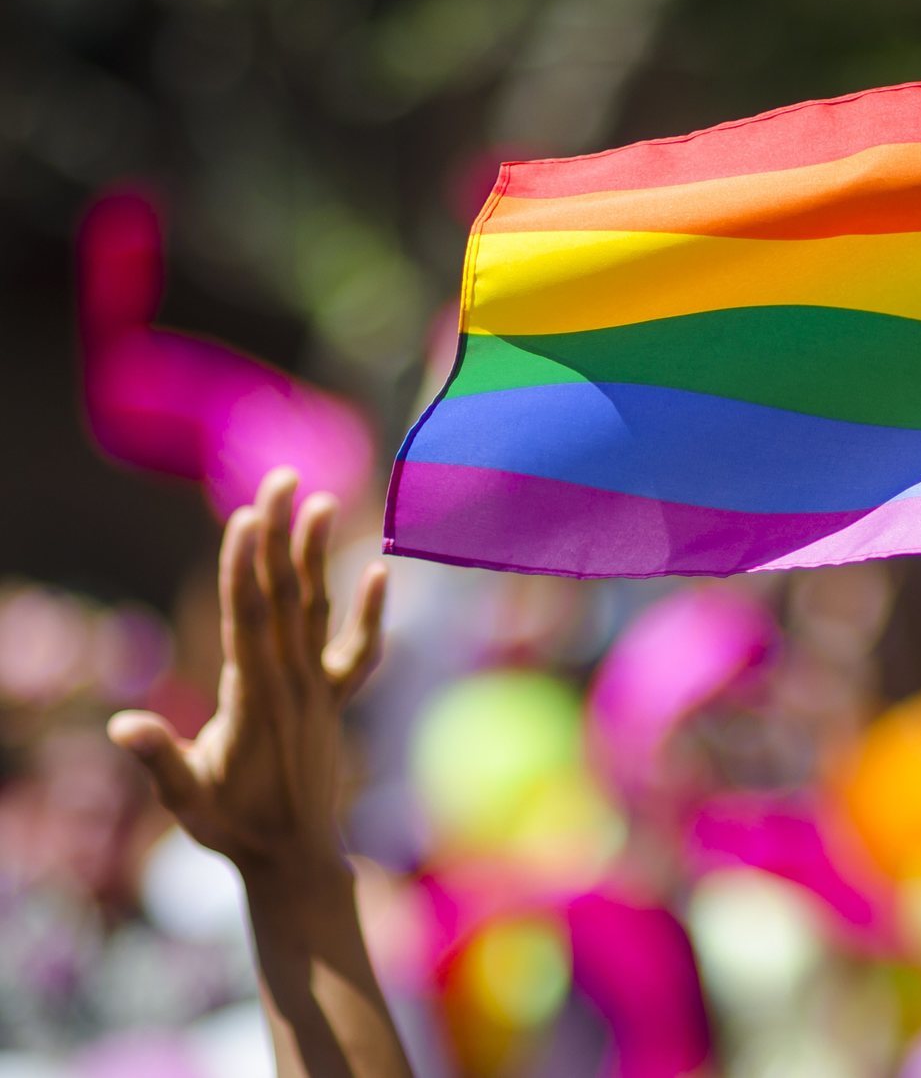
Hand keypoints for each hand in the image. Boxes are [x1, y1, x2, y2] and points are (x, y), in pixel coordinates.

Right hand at [109, 468, 386, 876]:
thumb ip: (161, 761)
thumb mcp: (188, 800)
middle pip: (284, 596)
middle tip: (279, 478)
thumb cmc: (233, 828)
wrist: (297, 857)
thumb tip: (124, 726)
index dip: (246, 567)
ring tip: (322, 500)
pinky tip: (382, 571)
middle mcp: (294, 682)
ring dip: (317, 555)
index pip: (249, 618)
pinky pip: (360, 650)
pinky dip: (371, 612)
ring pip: (318, 610)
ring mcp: (320, 688)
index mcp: (255, 697)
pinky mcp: (336, 698)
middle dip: (279, 536)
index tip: (245, 517)